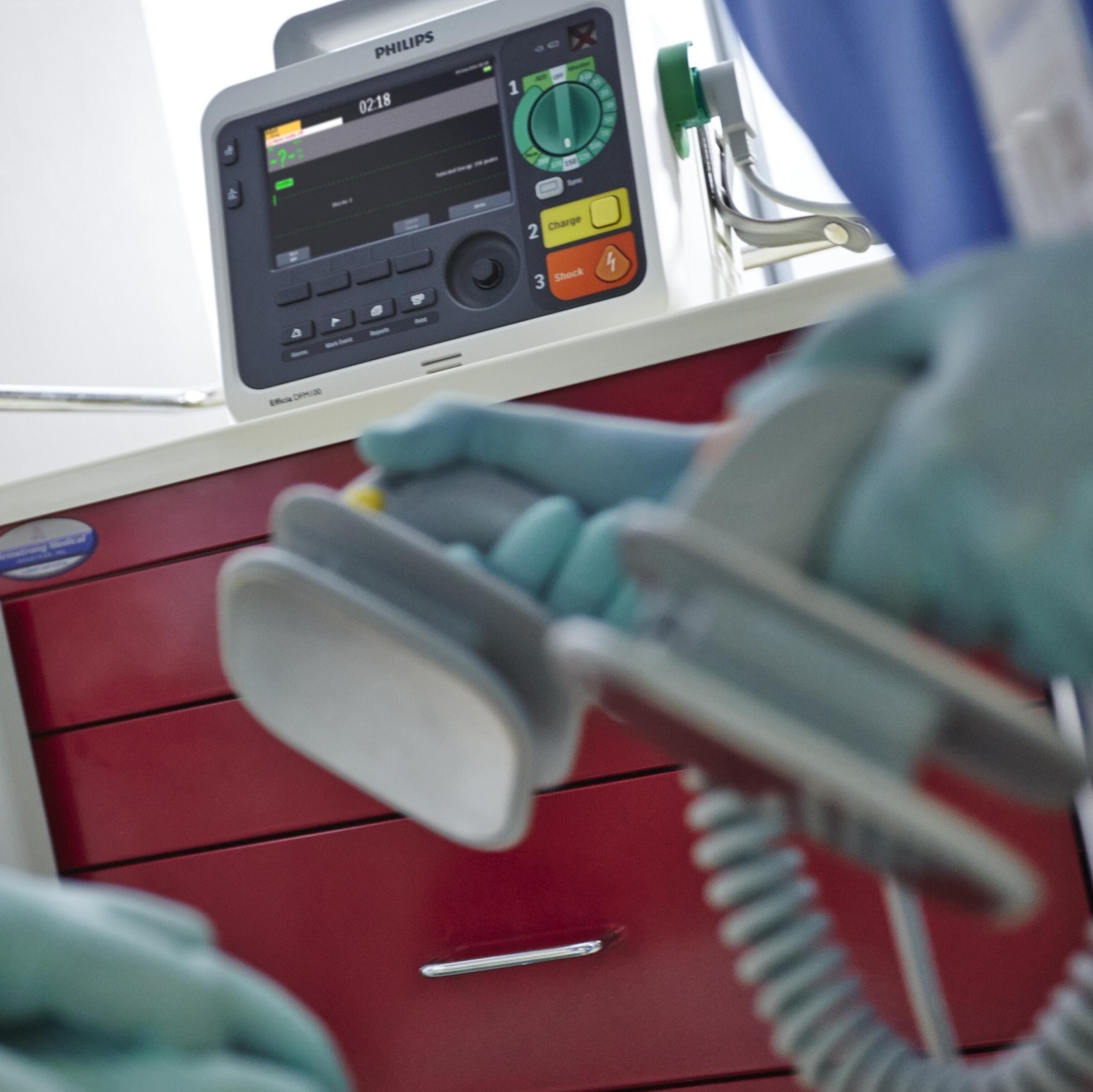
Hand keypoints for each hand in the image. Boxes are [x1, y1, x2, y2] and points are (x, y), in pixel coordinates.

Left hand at [0, 854, 354, 1091]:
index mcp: (17, 926)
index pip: (191, 993)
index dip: (273, 1064)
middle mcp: (11, 916)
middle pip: (182, 962)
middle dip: (263, 1030)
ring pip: (132, 965)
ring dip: (200, 1026)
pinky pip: (78, 990)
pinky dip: (134, 1031)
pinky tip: (118, 1084)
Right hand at [358, 398, 707, 623]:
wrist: (721, 486)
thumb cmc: (627, 461)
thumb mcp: (531, 431)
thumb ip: (451, 429)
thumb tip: (371, 440)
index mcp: (474, 544)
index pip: (408, 571)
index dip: (399, 565)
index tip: (412, 541)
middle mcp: (505, 594)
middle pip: (464, 608)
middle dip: (500, 566)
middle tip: (540, 521)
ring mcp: (550, 631)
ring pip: (523, 622)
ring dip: (566, 567)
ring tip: (605, 523)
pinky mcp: (597, 662)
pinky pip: (578, 643)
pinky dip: (605, 592)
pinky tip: (632, 563)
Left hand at [753, 58, 1092, 707]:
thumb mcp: (971, 297)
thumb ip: (839, 361)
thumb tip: (741, 420)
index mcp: (925, 480)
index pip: (843, 593)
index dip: (876, 573)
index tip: (912, 553)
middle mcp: (998, 562)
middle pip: (945, 630)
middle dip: (983, 579)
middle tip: (1069, 483)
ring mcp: (1092, 620)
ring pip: (1044, 657)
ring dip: (1076, 607)